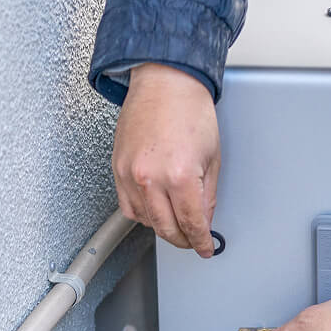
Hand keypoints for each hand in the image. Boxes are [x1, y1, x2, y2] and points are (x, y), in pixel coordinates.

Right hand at [112, 63, 220, 256]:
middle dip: (183, 240)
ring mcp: (130, 174)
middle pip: (166, 229)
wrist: (164, 81)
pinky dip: (143, 214)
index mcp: (180, 176)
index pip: (191, 224)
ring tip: (176, 220)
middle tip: (193, 240)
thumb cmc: (190, 111)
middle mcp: (151, 178)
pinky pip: (128, 207)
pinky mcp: (118, 168)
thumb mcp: (212, 159)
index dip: (200, 242)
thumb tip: (204, 222)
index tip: (205, 248)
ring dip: (163, 227)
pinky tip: (156, 208)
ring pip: (146, 221)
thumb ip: (207, 197)